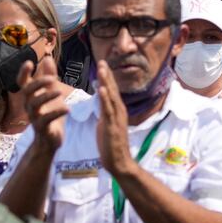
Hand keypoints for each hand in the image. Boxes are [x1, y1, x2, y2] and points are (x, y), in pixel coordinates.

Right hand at [20, 56, 69, 152]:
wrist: (50, 140)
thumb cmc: (50, 114)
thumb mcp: (52, 94)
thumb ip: (50, 77)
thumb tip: (47, 58)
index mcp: (31, 97)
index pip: (22, 83)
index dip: (23, 73)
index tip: (29, 62)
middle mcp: (30, 106)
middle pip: (27, 92)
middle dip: (38, 83)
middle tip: (52, 78)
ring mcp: (35, 117)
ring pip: (34, 105)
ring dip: (46, 96)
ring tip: (60, 91)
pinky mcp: (42, 128)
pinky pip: (46, 119)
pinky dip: (57, 113)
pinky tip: (67, 109)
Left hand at [94, 60, 134, 176]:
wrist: (119, 161)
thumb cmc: (112, 145)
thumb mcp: (107, 124)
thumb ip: (106, 112)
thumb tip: (102, 102)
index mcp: (117, 110)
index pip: (112, 91)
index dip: (107, 77)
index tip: (102, 65)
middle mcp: (119, 111)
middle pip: (113, 89)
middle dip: (107, 75)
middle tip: (102, 61)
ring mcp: (117, 118)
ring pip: (111, 96)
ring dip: (107, 82)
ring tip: (102, 69)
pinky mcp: (112, 125)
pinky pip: (108, 109)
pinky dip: (105, 98)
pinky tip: (102, 88)